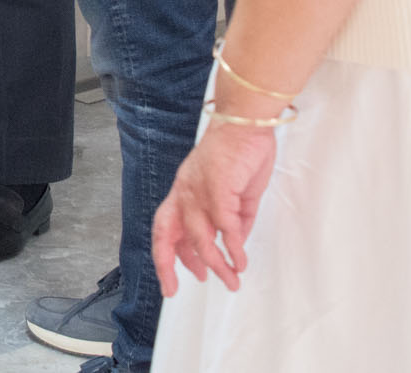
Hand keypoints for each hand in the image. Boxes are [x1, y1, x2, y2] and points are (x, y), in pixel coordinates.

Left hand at [153, 120, 279, 295]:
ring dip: (216, 264)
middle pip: (167, 233)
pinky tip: (240, 260)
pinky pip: (224, 225)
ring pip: (200, 236)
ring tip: (232, 281)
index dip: (167, 256)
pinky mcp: (219, 186)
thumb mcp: (234, 195)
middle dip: (167, 265)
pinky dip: (232, 246)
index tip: (174, 282)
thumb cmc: (240, 154)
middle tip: (177, 289)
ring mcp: (198, 189)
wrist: (246, 121)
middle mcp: (184, 192)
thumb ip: (233, 220)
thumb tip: (235, 245)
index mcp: (183, 193)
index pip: (165, 228)